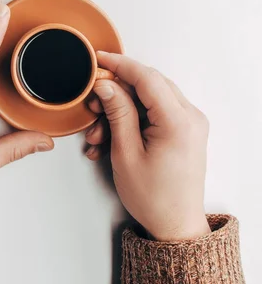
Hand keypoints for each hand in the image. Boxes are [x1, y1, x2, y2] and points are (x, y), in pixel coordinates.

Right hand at [84, 51, 210, 240]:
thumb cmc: (152, 196)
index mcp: (179, 122)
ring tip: (98, 135)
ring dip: (120, 110)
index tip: (98, 59)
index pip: (147, 78)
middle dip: (116, 91)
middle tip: (92, 104)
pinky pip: (155, 113)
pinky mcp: (184, 131)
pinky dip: (131, 120)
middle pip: (149, 85)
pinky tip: (111, 138)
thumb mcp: (125, 153)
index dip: (120, 65)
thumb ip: (117, 113)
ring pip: (149, 99)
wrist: (174, 224)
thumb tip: (107, 84)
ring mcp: (189, 123)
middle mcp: (190, 117)